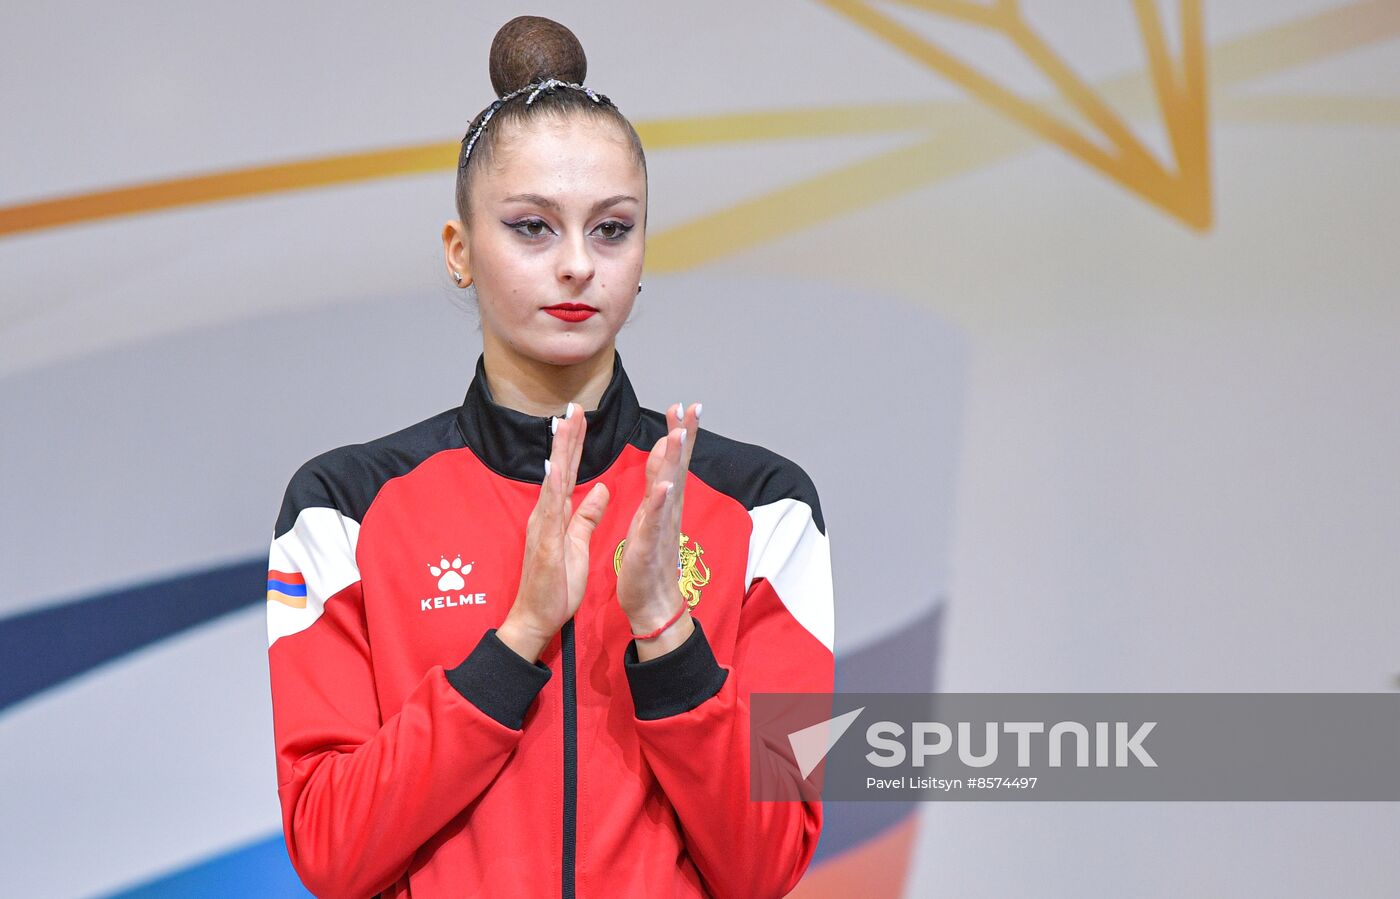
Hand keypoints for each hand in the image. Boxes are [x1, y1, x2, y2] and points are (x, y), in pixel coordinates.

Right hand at [497, 403, 610, 662]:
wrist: (537, 617)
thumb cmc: (557, 584)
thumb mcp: (579, 543)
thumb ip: (587, 515)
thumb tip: (600, 489)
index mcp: (557, 513)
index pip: (569, 470)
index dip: (576, 443)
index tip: (581, 415)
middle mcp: (547, 512)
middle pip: (560, 467)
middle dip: (567, 435)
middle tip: (575, 405)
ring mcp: (543, 525)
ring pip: (553, 480)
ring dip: (560, 451)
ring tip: (566, 423)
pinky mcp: (544, 541)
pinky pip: (551, 510)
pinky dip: (554, 486)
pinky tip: (557, 466)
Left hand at [616, 402, 700, 659]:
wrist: (653, 604)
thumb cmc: (650, 562)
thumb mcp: (650, 515)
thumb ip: (656, 486)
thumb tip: (663, 456)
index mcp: (664, 503)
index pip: (673, 461)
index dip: (681, 433)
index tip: (684, 405)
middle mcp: (668, 511)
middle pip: (677, 467)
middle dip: (685, 437)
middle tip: (691, 407)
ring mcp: (660, 528)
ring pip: (669, 489)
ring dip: (675, 462)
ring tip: (679, 434)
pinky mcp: (648, 547)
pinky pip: (654, 523)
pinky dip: (659, 503)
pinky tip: (663, 485)